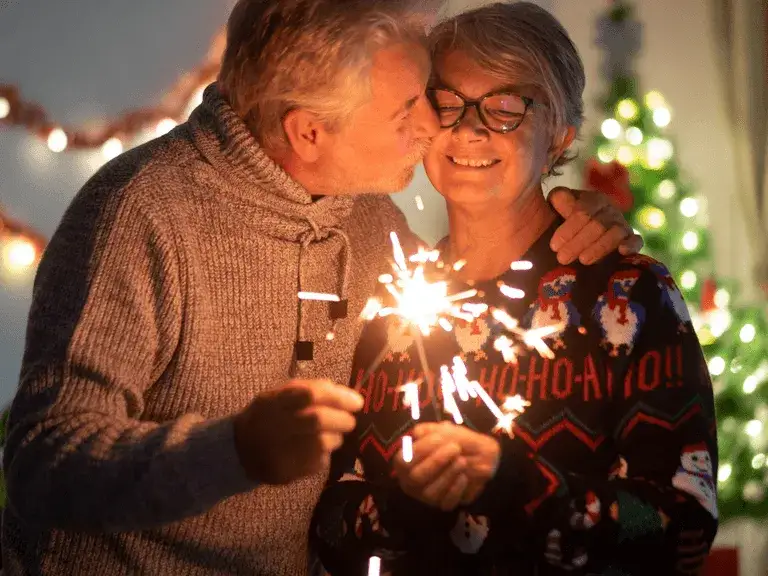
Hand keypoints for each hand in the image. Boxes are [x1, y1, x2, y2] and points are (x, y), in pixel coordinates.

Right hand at [233, 379, 363, 483]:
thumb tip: (345, 393)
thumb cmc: (267, 417)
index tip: (357, 401)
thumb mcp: (278, 396)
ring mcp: (278, 451)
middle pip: (317, 420)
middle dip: (342, 419)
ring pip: (322, 443)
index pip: (310, 394)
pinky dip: (324, 455)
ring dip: (335, 438)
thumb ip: (308, 389)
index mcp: (273, 401)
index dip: (338, 397)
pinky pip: (318, 462)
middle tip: (349, 421)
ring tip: (331, 435)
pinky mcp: (285, 473)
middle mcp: (273, 425)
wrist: (238, 451)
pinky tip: (315, 451)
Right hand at [393, 433, 467, 510]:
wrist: (480, 457)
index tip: (439, 438)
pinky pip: (445, 503)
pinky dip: (456, 489)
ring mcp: (426, 495)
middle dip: (436, 461)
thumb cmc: (454, 442)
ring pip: (430, 492)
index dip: (420, 449)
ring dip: (448, 474)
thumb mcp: (440, 430)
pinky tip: (464, 477)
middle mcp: (411, 482)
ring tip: (462, 461)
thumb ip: (428, 430)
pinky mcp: (443, 504)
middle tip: (455, 448)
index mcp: (405, 462)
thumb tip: (417, 433)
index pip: (403, 461)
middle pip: (416, 477)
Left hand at [548, 186, 642, 264]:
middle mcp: (608, 209)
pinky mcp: (631, 239)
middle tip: (562, 258)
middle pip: (597, 225)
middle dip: (578, 242)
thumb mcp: (554, 211)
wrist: (577, 240)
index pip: (582, 212)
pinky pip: (636, 240)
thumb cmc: (561, 224)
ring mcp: (621, 224)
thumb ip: (555, 201)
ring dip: (599, 248)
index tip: (554, 246)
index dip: (568, 230)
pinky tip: (622, 251)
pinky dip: (631, 245)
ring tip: (583, 261)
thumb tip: (557, 195)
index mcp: (591, 199)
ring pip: (615, 233)